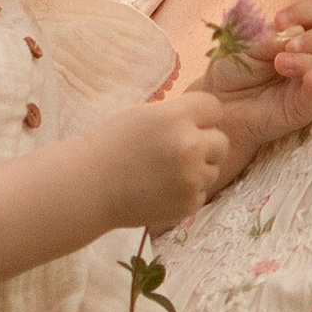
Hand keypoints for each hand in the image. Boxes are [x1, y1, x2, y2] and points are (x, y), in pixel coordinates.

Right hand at [93, 88, 230, 232]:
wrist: (89, 185)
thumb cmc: (111, 144)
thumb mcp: (144, 114)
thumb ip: (177, 114)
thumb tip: (206, 117)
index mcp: (176, 116)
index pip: (215, 107)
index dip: (202, 116)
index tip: (188, 124)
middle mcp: (189, 145)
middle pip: (221, 141)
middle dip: (205, 144)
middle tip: (178, 151)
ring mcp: (191, 178)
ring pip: (214, 169)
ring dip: (198, 169)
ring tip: (165, 172)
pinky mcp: (189, 203)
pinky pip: (202, 192)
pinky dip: (187, 192)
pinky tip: (162, 189)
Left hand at [201, 0, 311, 181]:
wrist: (218, 102)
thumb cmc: (234, 69)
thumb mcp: (246, 44)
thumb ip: (271, 37)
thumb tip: (295, 34)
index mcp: (298, 34)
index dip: (306, 11)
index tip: (280, 21)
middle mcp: (310, 57)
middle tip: (288, 46)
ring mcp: (310, 84)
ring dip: (308, 62)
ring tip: (280, 64)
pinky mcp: (304, 108)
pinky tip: (310, 78)